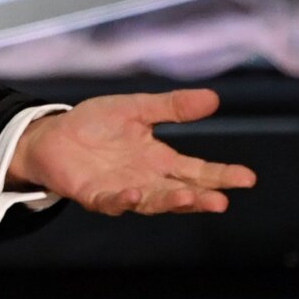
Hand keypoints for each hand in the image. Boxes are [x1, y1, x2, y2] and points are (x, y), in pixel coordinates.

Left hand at [10, 88, 256, 215]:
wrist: (52, 134)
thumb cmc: (94, 124)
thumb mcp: (136, 109)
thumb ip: (171, 107)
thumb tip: (213, 97)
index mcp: (159, 160)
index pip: (197, 171)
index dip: (221, 176)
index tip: (247, 178)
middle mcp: (146, 180)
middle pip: (180, 191)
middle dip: (201, 197)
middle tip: (222, 201)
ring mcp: (121, 190)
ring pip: (151, 202)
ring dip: (168, 201)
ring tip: (187, 197)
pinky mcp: (94, 195)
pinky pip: (112, 201)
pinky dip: (124, 199)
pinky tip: (135, 193)